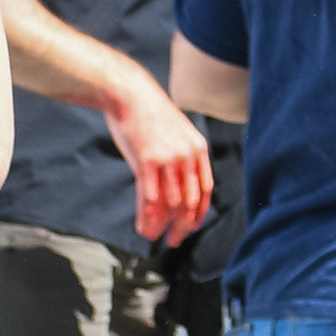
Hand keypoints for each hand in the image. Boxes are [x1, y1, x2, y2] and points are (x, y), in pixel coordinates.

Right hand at [107, 76, 213, 243]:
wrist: (129, 94)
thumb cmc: (149, 116)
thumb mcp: (176, 135)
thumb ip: (181, 158)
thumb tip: (178, 185)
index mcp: (199, 150)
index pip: (205, 190)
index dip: (199, 212)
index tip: (191, 227)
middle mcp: (188, 156)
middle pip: (191, 201)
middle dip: (183, 226)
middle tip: (174, 241)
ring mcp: (169, 159)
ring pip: (171, 204)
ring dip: (162, 225)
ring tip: (153, 236)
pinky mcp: (147, 161)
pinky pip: (150, 198)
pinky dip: (148, 217)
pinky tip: (143, 226)